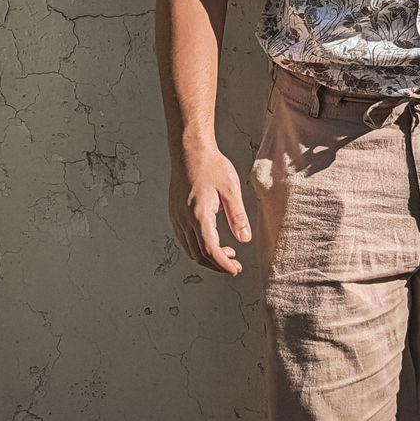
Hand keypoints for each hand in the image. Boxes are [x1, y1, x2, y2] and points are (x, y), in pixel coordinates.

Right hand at [169, 142, 251, 276]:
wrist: (190, 150)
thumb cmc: (211, 166)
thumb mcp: (230, 189)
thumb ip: (237, 216)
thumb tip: (245, 239)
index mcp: (199, 215)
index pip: (210, 250)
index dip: (223, 264)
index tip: (234, 270)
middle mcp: (184, 220)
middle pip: (198, 254)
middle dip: (216, 264)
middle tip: (234, 266)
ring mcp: (177, 217)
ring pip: (189, 249)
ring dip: (207, 256)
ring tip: (227, 253)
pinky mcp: (175, 213)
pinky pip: (184, 238)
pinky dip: (197, 246)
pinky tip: (211, 239)